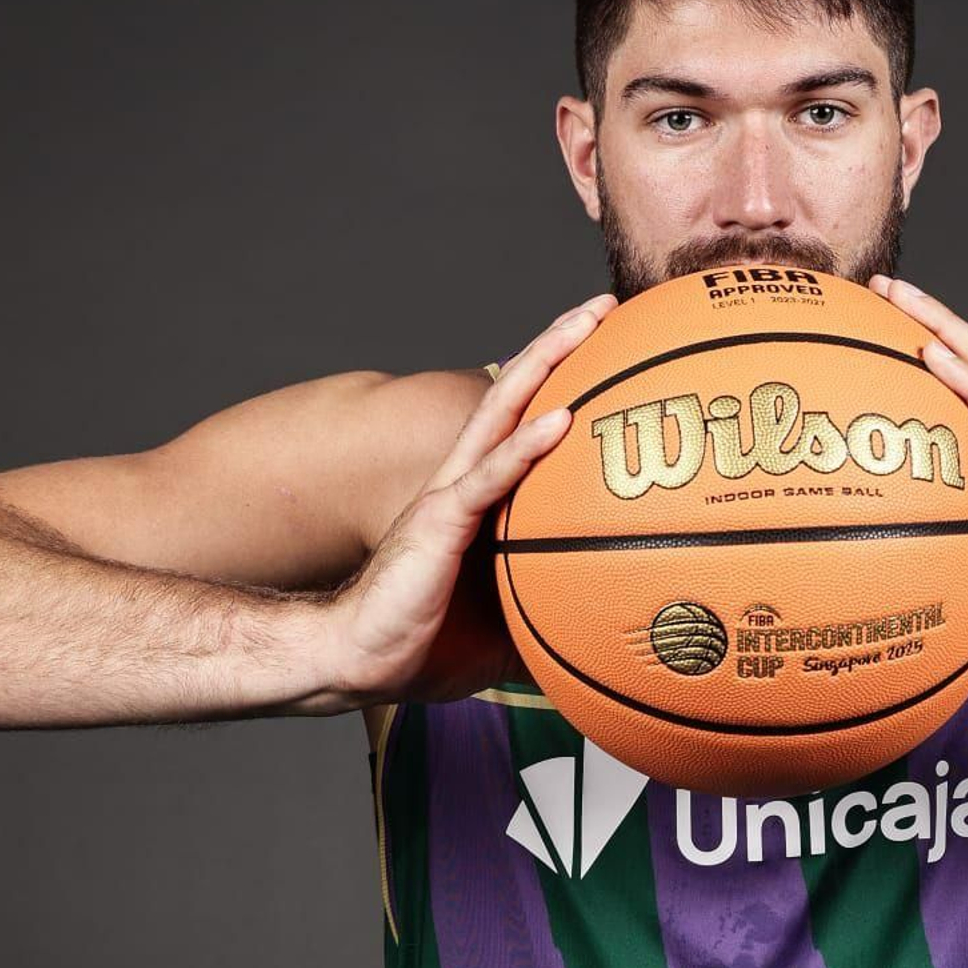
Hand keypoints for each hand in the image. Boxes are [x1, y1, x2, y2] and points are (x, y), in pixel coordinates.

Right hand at [325, 293, 615, 705]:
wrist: (359, 661)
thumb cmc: (422, 644)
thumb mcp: (507, 632)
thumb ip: (549, 617)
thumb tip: (603, 636)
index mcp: (478, 503)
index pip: (523, 428)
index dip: (561, 386)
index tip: (609, 354)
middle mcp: (463, 484)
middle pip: (517, 397)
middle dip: (560, 346)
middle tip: (605, 307)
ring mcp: (449, 498)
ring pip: (503, 415)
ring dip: (546, 365)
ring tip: (587, 324)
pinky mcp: (438, 524)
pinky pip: (488, 479)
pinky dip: (525, 448)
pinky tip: (559, 421)